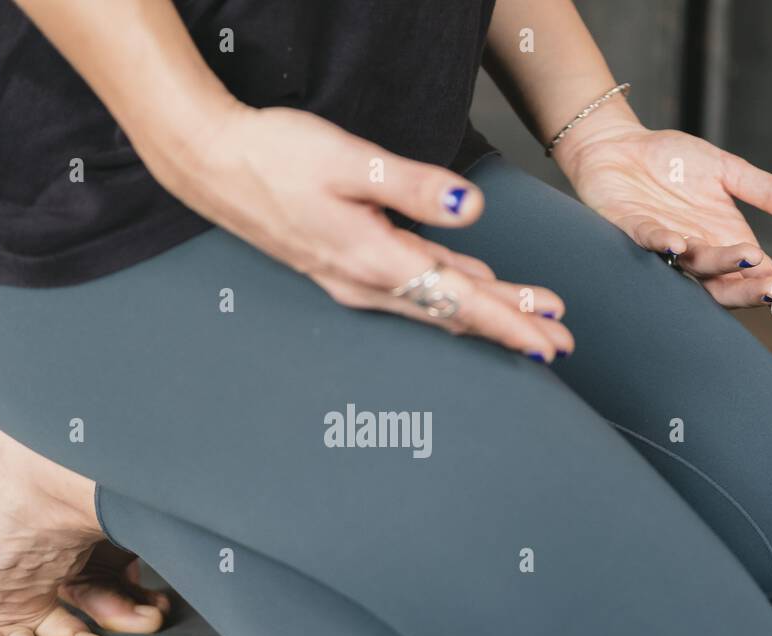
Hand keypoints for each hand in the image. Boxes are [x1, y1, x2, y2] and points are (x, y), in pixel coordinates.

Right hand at [150, 105, 573, 360]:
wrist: (211, 162)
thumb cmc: (274, 155)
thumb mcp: (348, 161)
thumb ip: (413, 186)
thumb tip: (469, 208)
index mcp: (372, 259)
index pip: (456, 300)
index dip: (507, 321)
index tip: (547, 342)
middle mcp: (365, 280)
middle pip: (452, 311)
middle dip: (510, 327)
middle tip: (560, 343)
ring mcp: (352, 276)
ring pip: (434, 303)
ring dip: (485, 311)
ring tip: (532, 321)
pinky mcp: (345, 262)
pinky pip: (411, 287)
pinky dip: (449, 292)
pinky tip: (472, 287)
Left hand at [555, 115, 771, 322]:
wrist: (620, 146)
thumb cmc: (673, 162)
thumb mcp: (728, 172)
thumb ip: (767, 192)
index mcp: (723, 241)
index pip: (755, 277)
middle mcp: (695, 250)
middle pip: (725, 284)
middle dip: (750, 289)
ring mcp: (663, 242)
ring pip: (693, 264)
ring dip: (720, 263)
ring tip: (747, 257)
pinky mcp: (630, 226)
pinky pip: (648, 239)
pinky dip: (663, 242)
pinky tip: (679, 244)